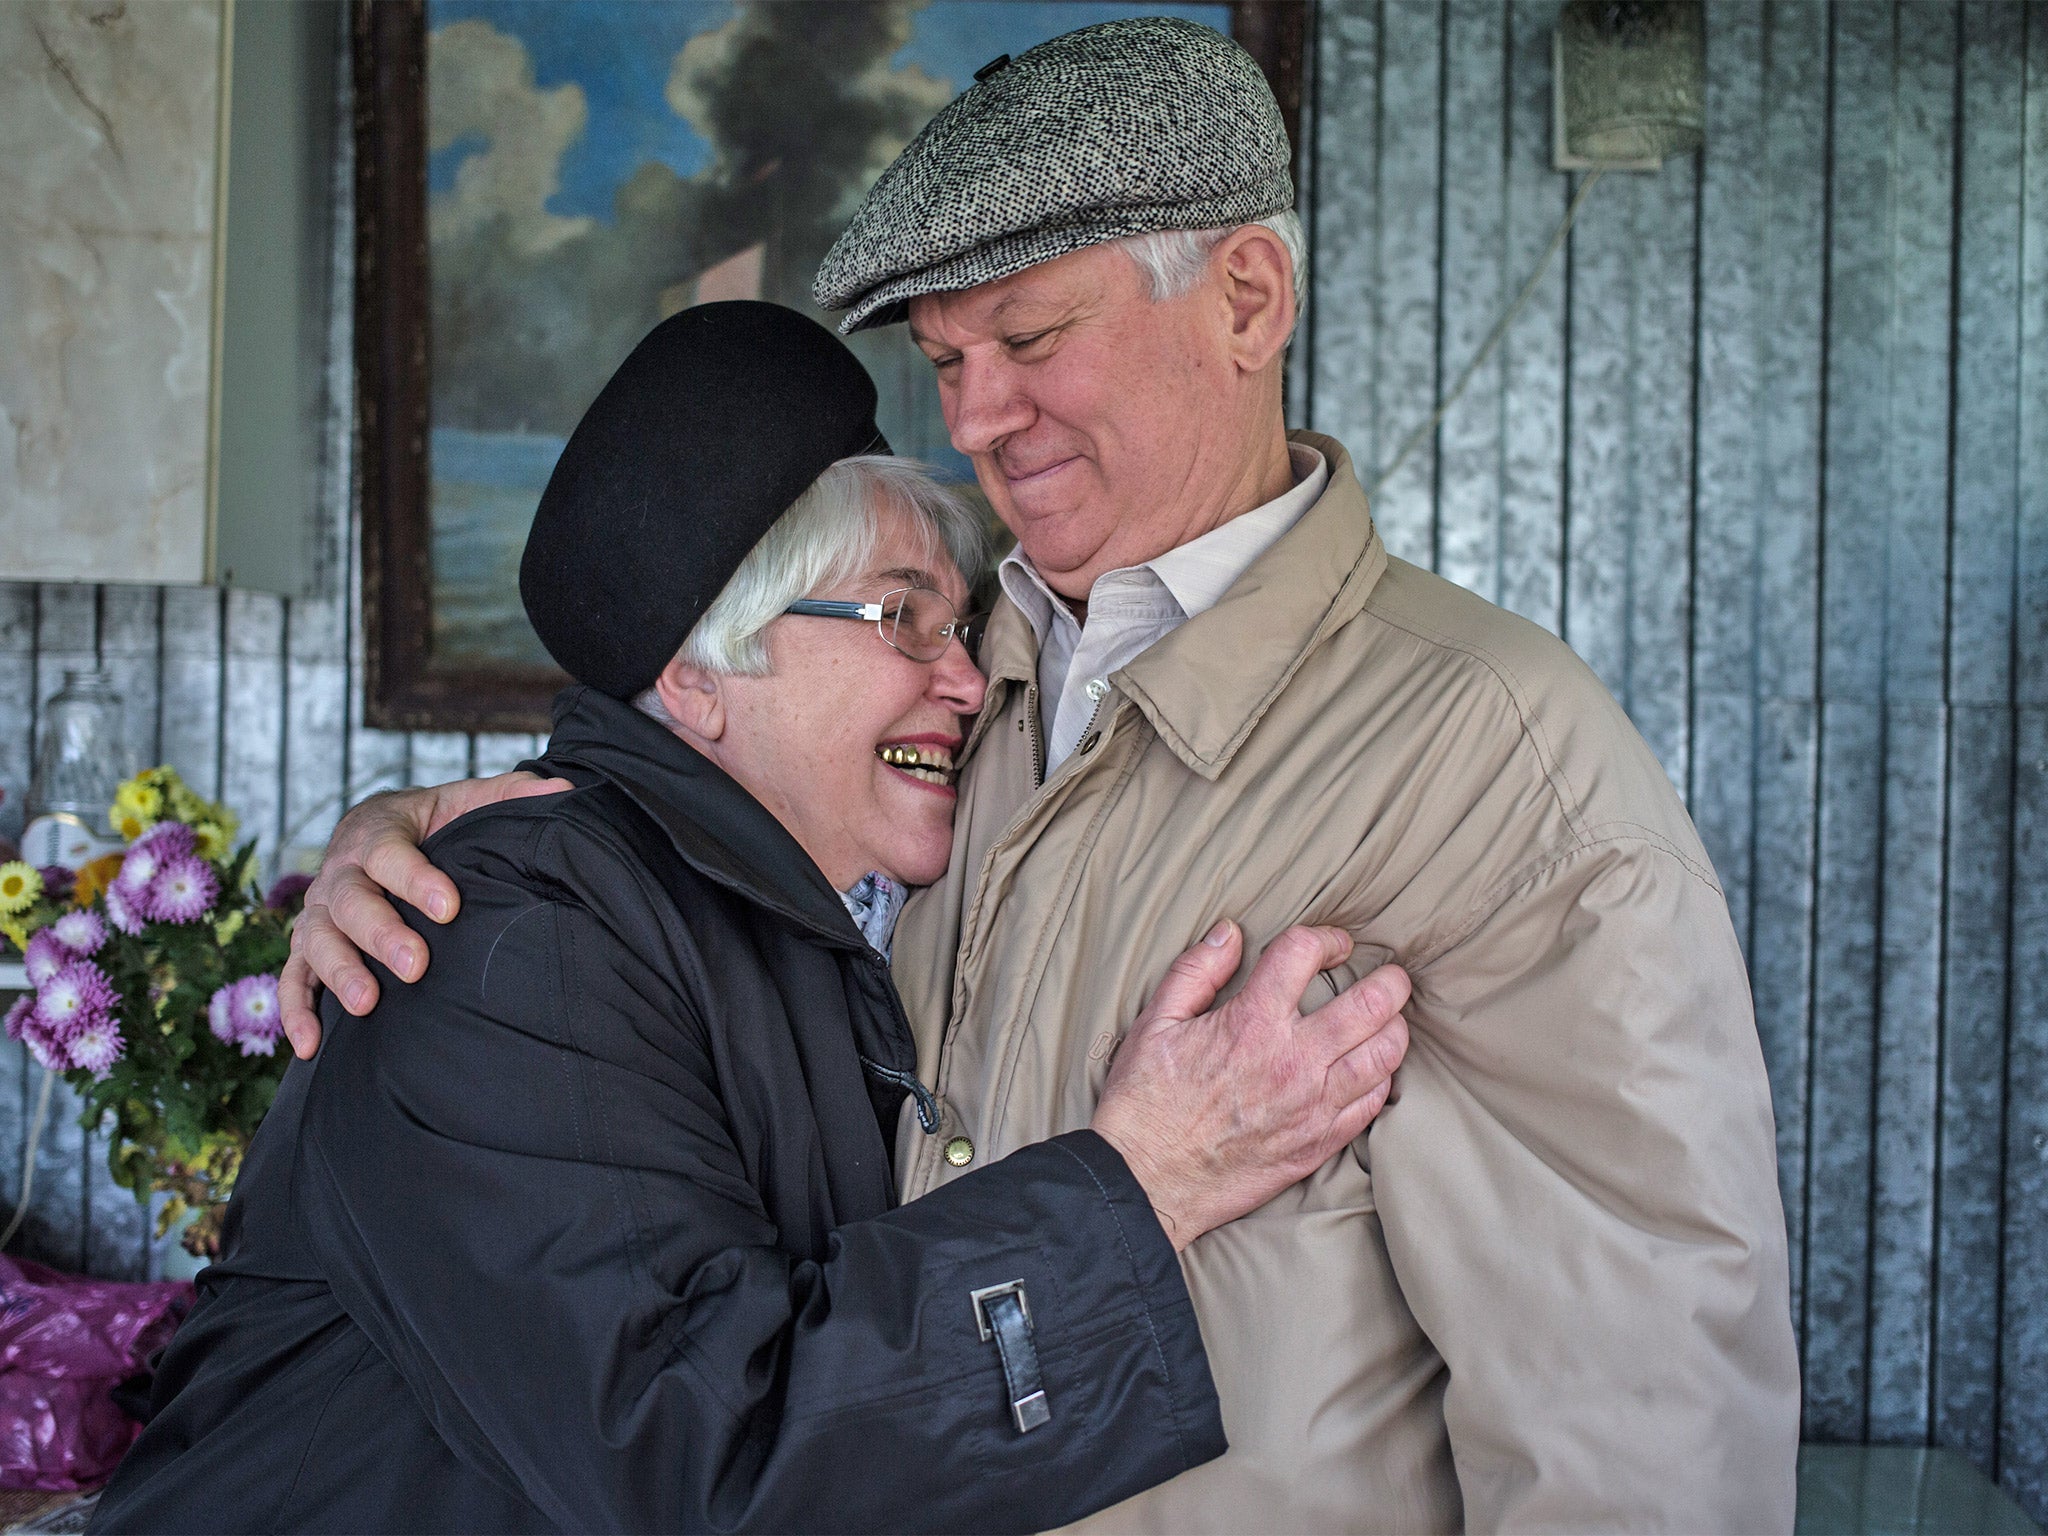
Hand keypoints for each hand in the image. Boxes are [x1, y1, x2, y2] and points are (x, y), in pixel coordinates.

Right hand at [280, 771, 570, 1057]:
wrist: (374, 830)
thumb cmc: (431, 824)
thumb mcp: (465, 802)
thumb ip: (507, 796)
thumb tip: (563, 788)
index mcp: (378, 832)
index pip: (389, 853)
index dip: (415, 879)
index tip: (449, 906)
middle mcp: (341, 872)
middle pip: (350, 901)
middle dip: (380, 933)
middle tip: (415, 965)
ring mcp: (320, 911)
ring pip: (316, 939)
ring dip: (339, 971)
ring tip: (368, 1003)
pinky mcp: (307, 946)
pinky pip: (293, 978)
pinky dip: (296, 1010)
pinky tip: (310, 1045)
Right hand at [1090, 922, 1409, 1251]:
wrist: (1148, 1179)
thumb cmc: (1145, 1102)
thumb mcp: (1155, 1023)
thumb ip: (1196, 971)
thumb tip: (1229, 933)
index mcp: (1251, 1022)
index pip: (1304, 954)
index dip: (1325, 937)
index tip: (1333, 943)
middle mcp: (1293, 1060)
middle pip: (1370, 1004)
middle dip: (1389, 981)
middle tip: (1390, 976)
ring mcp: (1312, 1104)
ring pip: (1384, 1054)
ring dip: (1394, 1027)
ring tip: (1390, 1018)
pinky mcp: (1319, 1143)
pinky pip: (1373, 1104)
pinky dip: (1382, 1079)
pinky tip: (1374, 1069)